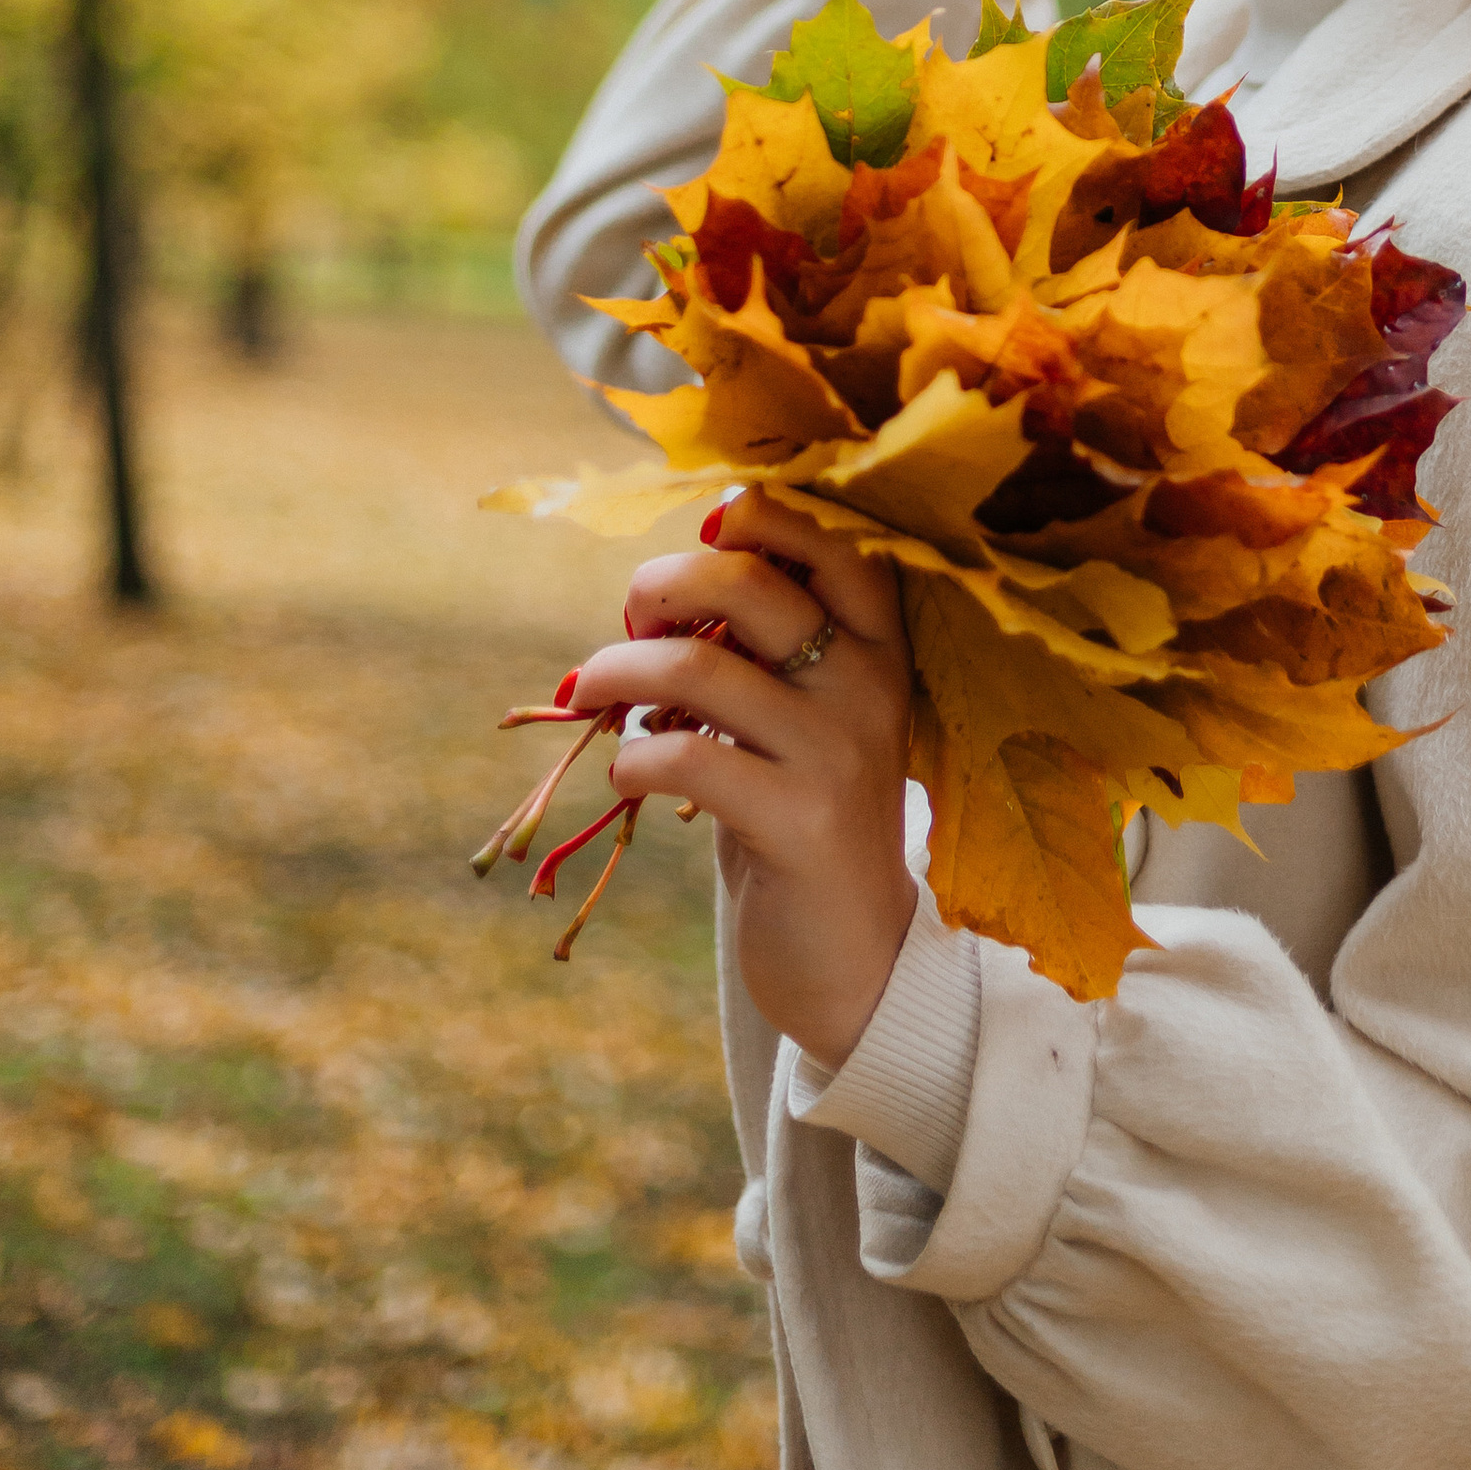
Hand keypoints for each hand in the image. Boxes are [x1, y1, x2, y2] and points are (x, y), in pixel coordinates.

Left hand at [574, 492, 916, 1068]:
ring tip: (590, 690)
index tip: (702, 535)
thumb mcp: (803, 714)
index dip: (759, 516)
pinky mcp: (800, 822)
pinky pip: (685, 759)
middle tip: (630, 619)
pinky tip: (627, 769)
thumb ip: (760, 648)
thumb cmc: (804, 810)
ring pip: (699, 670)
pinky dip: (631, 755)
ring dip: (619, 670)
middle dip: (661, 586)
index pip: (836, 541)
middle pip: (750, 586)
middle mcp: (871, 685)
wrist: (852, 953)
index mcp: (880, 643)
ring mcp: (839, 753)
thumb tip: (659, 584)